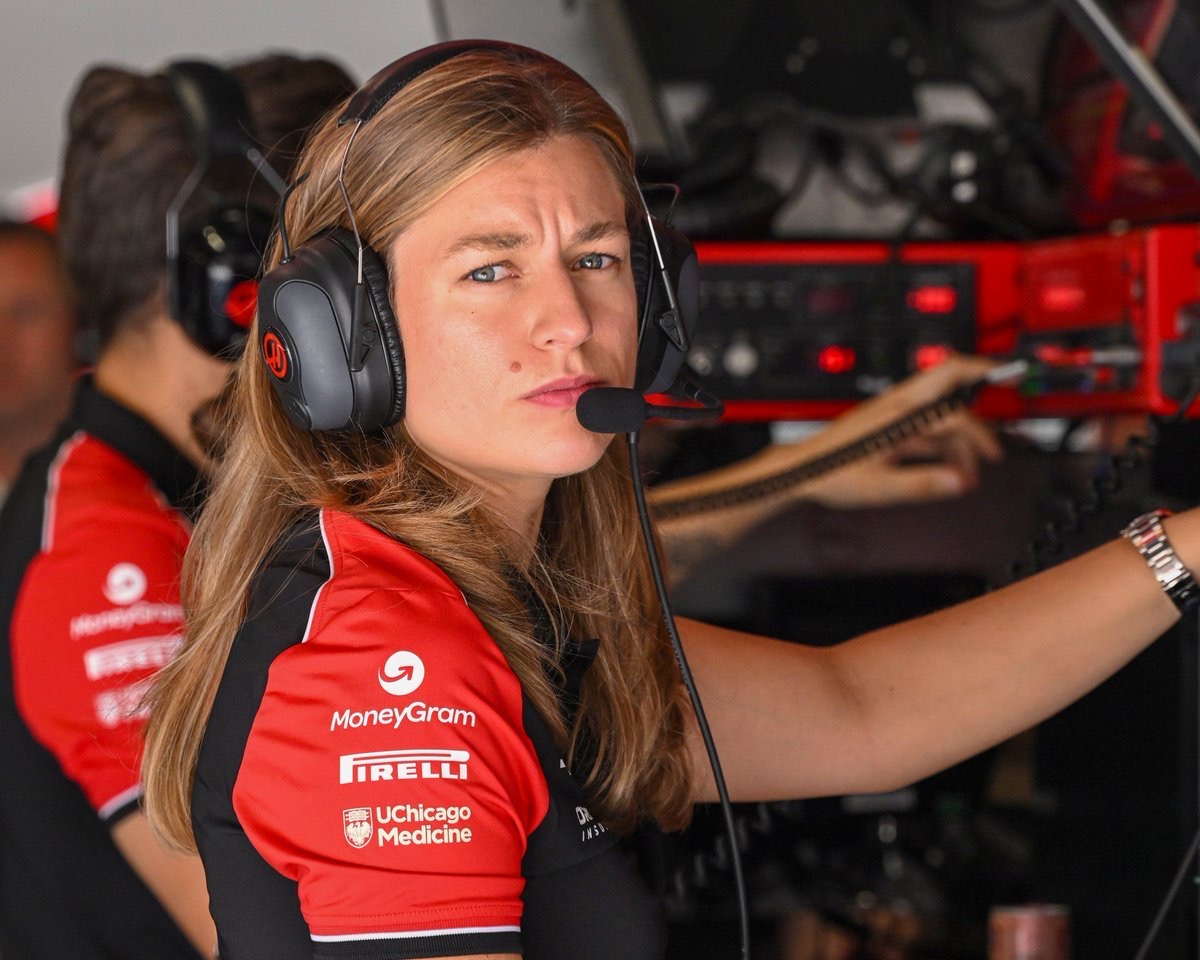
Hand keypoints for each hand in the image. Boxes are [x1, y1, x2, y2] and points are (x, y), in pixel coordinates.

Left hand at [781, 354, 1003, 508]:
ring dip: (961, 432)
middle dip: (983, 376)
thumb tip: (959, 483)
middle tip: (1012, 379)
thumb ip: (921, 484)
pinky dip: (942, 440)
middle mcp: (897, 405)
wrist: (800, 472)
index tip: (993, 454)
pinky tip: (949, 464)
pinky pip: (925, 424)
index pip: (952, 414)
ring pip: (939, 408)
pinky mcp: (887, 424)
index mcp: (897, 415)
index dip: (979, 434)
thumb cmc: (829, 473)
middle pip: (948, 375)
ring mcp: (892, 413)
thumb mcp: (878, 487)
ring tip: (972, 467)